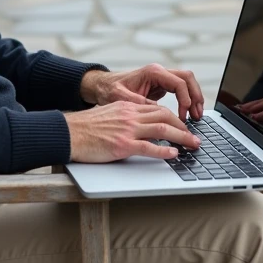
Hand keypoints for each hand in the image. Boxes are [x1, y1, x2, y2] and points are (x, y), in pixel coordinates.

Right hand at [65, 102, 200, 162]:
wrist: (67, 133)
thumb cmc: (85, 128)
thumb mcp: (109, 115)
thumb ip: (126, 119)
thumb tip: (140, 128)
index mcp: (127, 107)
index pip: (158, 109)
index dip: (174, 118)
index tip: (184, 126)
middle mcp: (130, 115)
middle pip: (165, 116)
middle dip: (183, 127)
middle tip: (194, 137)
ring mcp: (127, 130)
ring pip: (162, 129)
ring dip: (182, 137)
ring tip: (192, 145)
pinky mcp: (122, 145)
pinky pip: (149, 147)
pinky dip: (164, 150)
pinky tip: (173, 154)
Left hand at [80, 64, 204, 120]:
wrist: (103, 86)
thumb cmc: (110, 91)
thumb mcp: (121, 98)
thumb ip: (139, 103)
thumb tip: (156, 112)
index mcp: (152, 72)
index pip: (179, 82)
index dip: (185, 99)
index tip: (185, 115)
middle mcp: (160, 72)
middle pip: (188, 78)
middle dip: (196, 96)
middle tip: (198, 115)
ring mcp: (162, 78)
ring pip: (187, 82)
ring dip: (194, 98)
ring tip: (197, 116)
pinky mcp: (162, 85)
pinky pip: (181, 90)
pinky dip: (187, 100)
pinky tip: (188, 114)